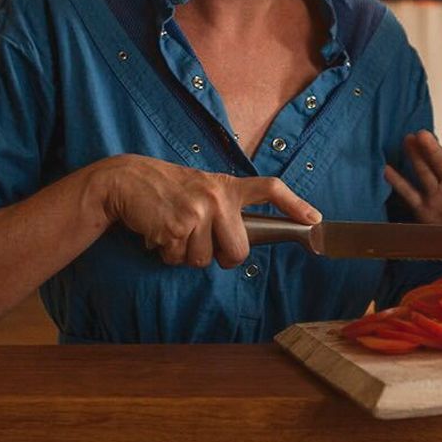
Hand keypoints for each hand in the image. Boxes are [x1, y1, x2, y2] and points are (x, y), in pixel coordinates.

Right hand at [95, 154, 319, 267]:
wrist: (127, 181)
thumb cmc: (167, 190)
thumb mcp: (202, 190)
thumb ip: (224, 211)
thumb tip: (237, 248)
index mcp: (227, 187)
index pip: (269, 189)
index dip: (294, 204)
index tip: (314, 219)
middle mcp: (217, 197)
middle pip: (238, 252)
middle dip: (221, 257)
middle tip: (200, 241)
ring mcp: (198, 211)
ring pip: (204, 260)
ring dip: (186, 254)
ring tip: (173, 230)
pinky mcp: (177, 225)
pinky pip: (179, 259)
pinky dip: (167, 253)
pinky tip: (159, 232)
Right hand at [384, 122, 441, 224]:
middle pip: (440, 162)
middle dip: (431, 148)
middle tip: (422, 134)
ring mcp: (438, 196)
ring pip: (424, 172)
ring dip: (415, 157)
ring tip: (407, 140)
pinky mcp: (425, 211)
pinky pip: (410, 195)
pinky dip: (398, 183)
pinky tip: (387, 169)